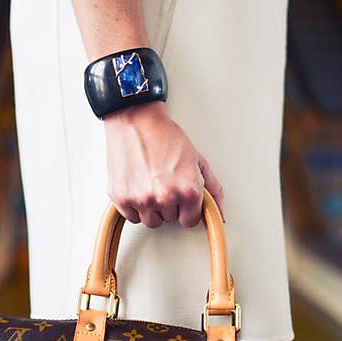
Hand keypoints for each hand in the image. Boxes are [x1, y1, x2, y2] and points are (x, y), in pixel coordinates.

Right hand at [104, 101, 224, 227]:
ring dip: (152, 207)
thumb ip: (212, 189)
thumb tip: (220, 213)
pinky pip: (132, 216)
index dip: (187, 208)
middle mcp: (165, 197)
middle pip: (170, 219)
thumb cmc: (165, 135)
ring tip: (151, 183)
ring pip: (151, 221)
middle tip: (165, 181)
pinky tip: (138, 185)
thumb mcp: (197, 160)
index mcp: (188, 190)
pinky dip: (134, 205)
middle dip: (170, 204)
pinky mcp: (121, 198)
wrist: (136, 120)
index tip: (182, 197)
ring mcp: (142, 199)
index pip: (190, 220)